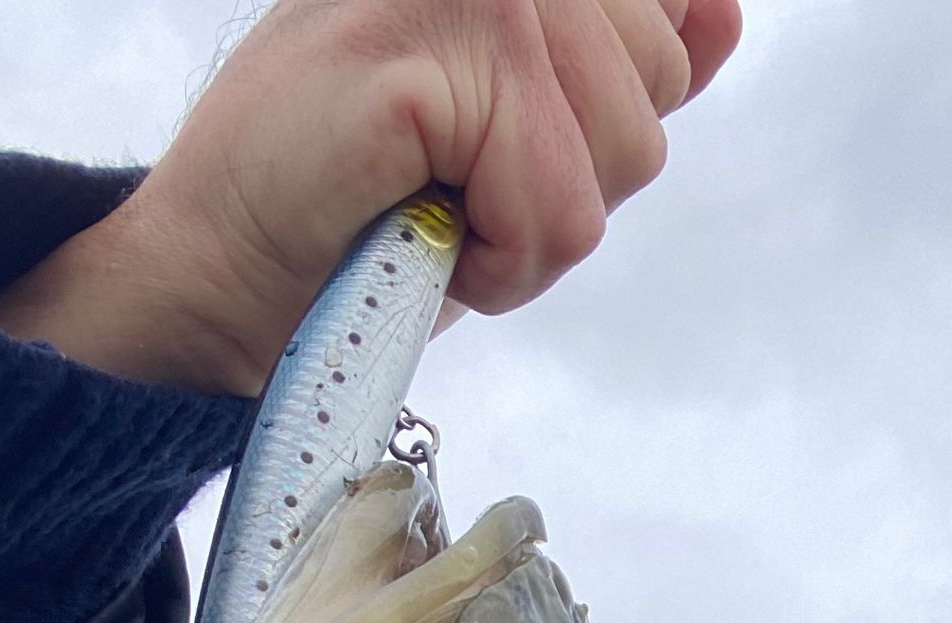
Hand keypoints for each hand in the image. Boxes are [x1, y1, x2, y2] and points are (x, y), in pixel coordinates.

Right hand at [0, 0, 741, 394]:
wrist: (231, 267)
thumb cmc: (364, 205)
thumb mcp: (518, 129)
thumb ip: (616, 64)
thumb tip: (720, 11)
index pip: (666, 37)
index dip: (600, 133)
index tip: (489, 147)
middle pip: (652, 104)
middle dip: (569, 187)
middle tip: (456, 188)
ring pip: (619, 160)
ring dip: (529, 232)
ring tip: (435, 208)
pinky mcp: (436, 52)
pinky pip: (557, 207)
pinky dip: (498, 260)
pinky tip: (419, 229)